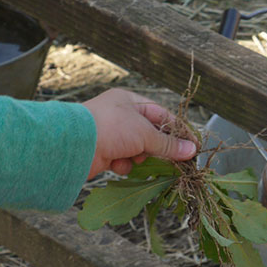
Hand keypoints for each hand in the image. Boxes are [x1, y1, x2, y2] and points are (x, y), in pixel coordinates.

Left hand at [82, 88, 197, 177]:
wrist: (75, 145)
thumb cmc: (109, 127)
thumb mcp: (144, 133)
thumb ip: (168, 144)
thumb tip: (191, 151)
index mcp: (129, 101)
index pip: (161, 114)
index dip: (177, 130)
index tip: (191, 146)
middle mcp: (120, 115)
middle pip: (150, 134)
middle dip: (158, 148)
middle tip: (173, 160)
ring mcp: (111, 134)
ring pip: (137, 149)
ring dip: (139, 158)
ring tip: (136, 159)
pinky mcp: (103, 152)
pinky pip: (123, 160)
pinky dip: (123, 164)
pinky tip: (119, 165)